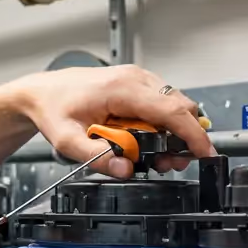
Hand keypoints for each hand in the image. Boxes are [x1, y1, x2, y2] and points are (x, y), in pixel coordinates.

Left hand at [14, 65, 214, 177]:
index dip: (193, 135)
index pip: (172, 111)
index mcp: (122, 88)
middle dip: (183, 139)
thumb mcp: (67, 141)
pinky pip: (162, 104)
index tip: (205, 154)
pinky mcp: (137, 84)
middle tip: (168, 163)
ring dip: (172, 133)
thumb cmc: (53, 109)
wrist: (41, 93)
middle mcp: (136, 78)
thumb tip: (125, 169)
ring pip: (174, 106)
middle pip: (180, 108)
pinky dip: (161, 124)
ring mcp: (138, 78)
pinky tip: (145, 140)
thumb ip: (96, 158)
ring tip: (153, 156)